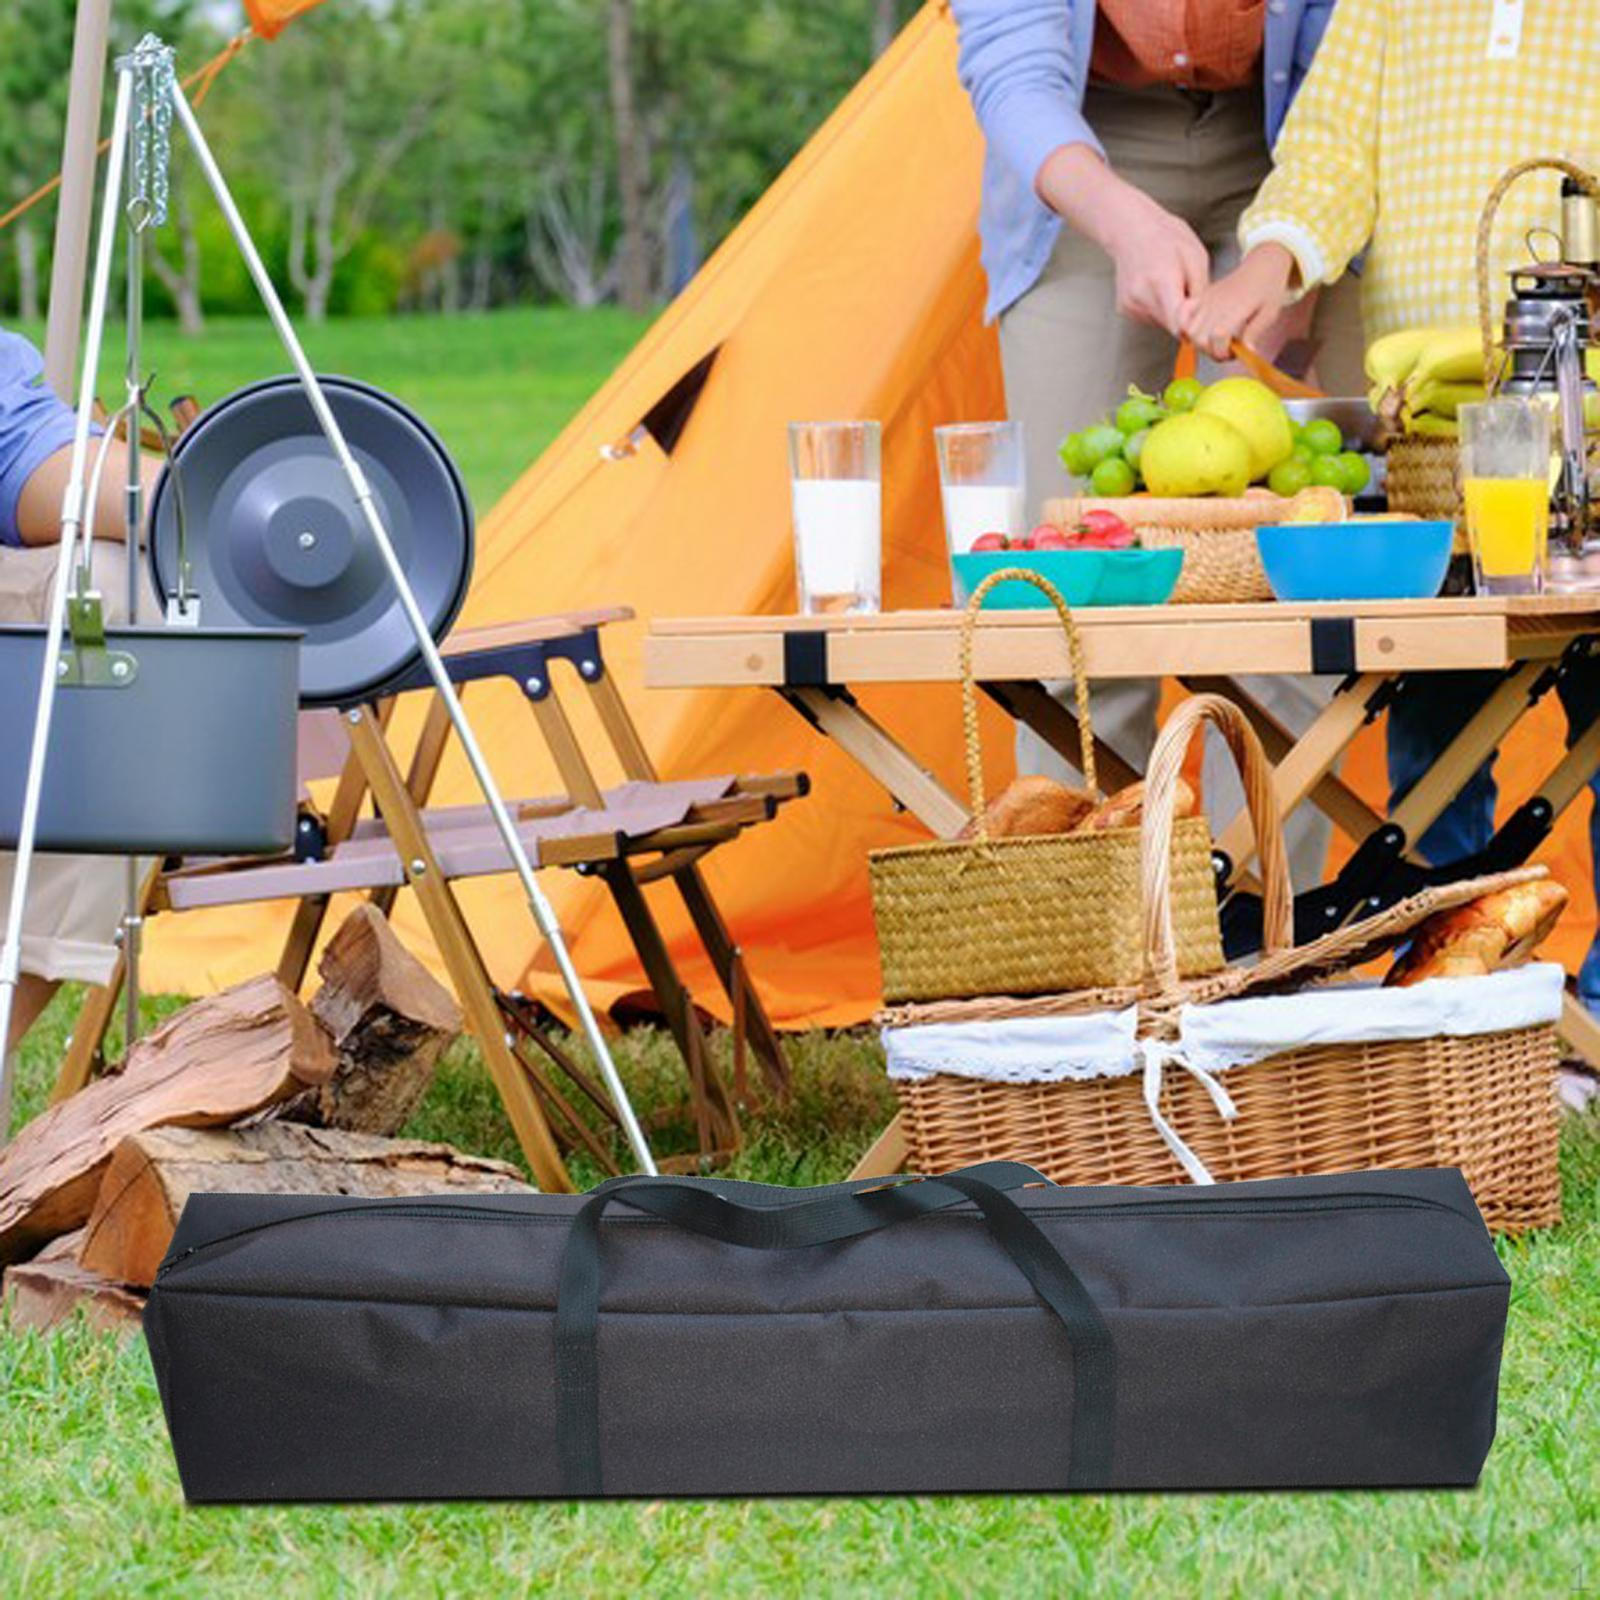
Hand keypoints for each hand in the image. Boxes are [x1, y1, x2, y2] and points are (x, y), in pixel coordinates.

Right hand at [1035, 144, 1209, 334]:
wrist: (1130, 229)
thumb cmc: (1166, 237)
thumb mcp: (1196, 256)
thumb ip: (1200, 291)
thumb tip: (1201, 320)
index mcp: (1162, 282)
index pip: (1178, 324)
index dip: (1193, 325)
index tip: (1197, 313)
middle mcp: (1141, 298)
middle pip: (1173, 326)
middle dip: (1185, 316)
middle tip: (1187, 290)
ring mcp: (1130, 305)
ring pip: (1162, 324)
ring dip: (1172, 312)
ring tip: (1169, 285)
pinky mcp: (1124, 309)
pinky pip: (1150, 319)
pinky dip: (1159, 309)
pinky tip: (1156, 288)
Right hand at [1183, 244, 1296, 361]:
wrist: (1262, 266)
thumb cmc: (1268, 288)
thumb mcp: (1270, 312)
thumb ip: (1255, 332)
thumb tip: (1247, 351)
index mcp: (1235, 308)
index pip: (1217, 337)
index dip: (1223, 351)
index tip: (1234, 352)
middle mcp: (1216, 304)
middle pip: (1199, 338)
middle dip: (1211, 351)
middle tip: (1225, 349)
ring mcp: (1206, 300)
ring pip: (1189, 331)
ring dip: (1199, 342)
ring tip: (1214, 342)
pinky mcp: (1201, 296)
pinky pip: (1183, 313)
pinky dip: (1184, 325)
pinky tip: (1196, 330)